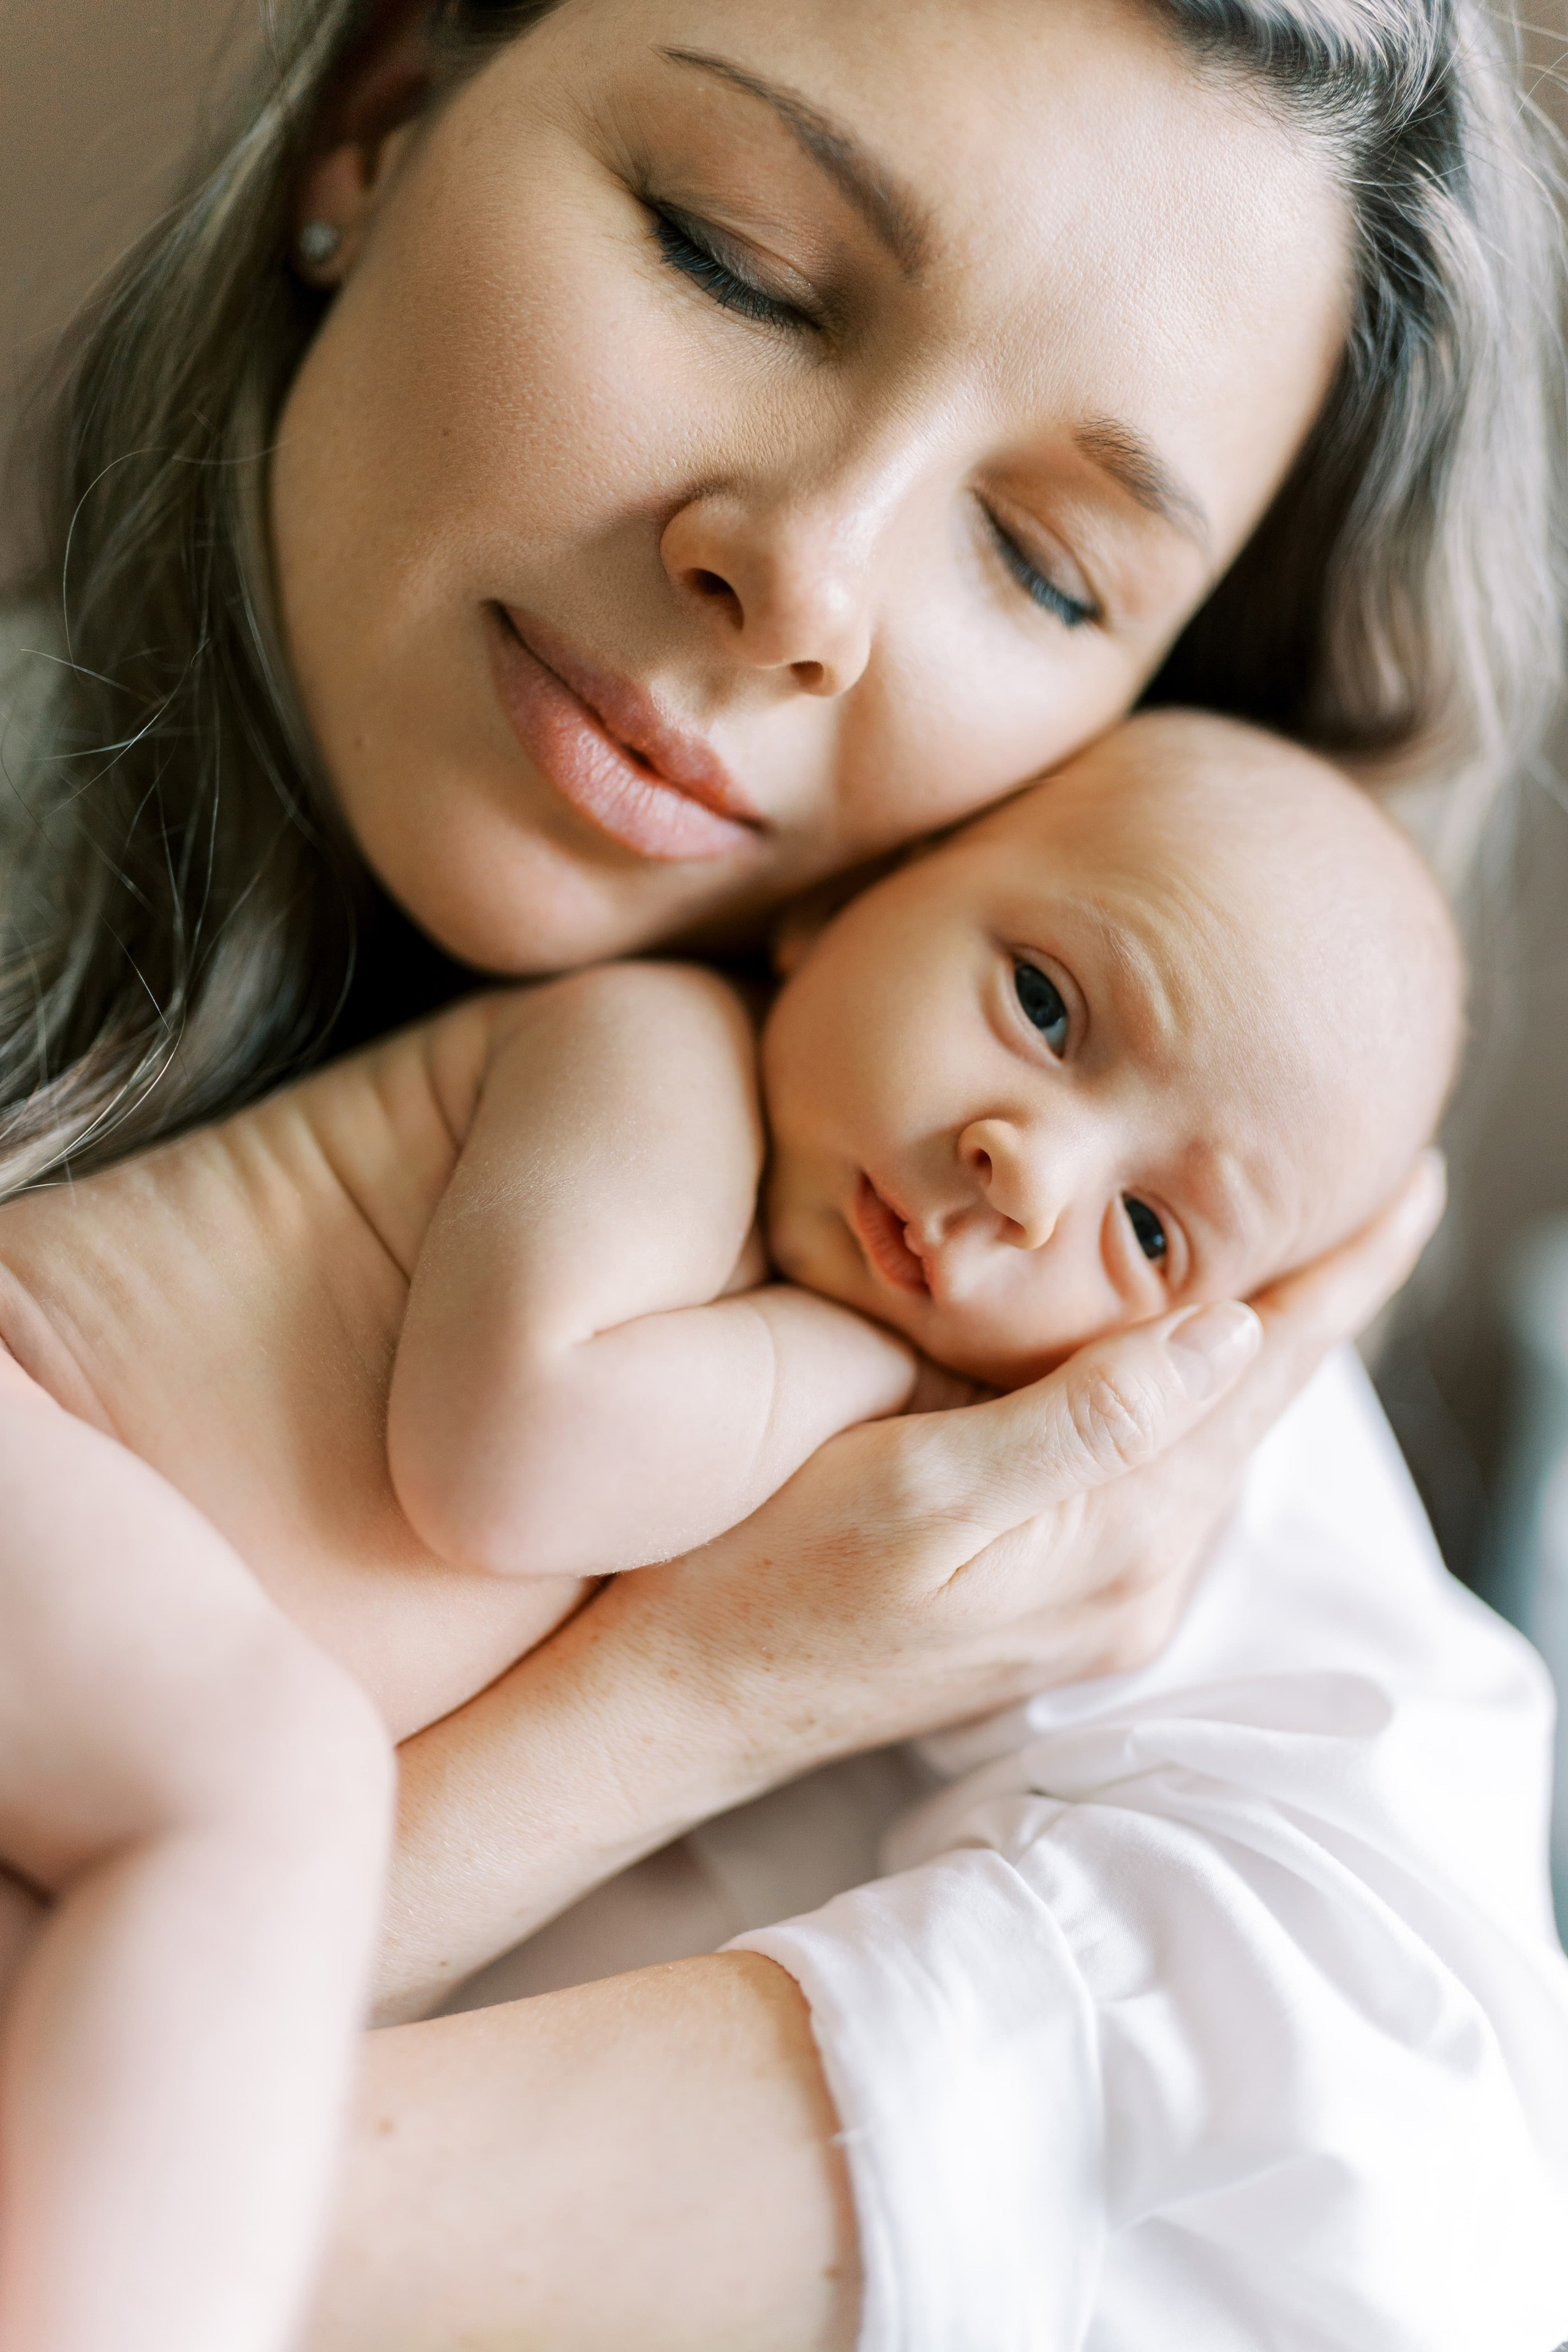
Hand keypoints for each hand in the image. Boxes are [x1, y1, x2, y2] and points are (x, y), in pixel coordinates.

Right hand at [586, 1153, 1445, 1773]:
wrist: (679, 1703)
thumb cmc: (763, 1580)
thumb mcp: (915, 1487)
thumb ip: (1081, 1420)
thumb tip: (1228, 1334)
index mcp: (1115, 1541)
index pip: (1261, 1380)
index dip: (1340, 1277)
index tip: (1411, 1185)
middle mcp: (1131, 1581)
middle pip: (1254, 1411)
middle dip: (1317, 1302)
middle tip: (1380, 1194)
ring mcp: (1094, 1600)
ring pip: (1208, 1444)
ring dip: (1255, 1348)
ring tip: (1304, 1254)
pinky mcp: (1050, 1603)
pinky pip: (1152, 1477)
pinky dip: (1184, 1399)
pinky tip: (1178, 1356)